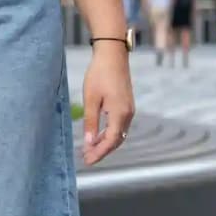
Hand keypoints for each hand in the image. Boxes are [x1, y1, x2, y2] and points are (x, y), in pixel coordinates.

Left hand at [82, 42, 134, 165]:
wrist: (112, 55)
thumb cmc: (99, 74)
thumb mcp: (90, 99)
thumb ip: (91, 122)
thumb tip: (89, 142)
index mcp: (120, 113)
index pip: (111, 141)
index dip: (99, 152)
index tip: (87, 160)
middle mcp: (128, 114)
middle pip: (117, 140)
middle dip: (102, 150)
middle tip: (86, 158)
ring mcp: (129, 109)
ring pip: (119, 133)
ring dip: (105, 143)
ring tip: (89, 149)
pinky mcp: (126, 105)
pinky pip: (119, 125)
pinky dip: (109, 133)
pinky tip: (98, 135)